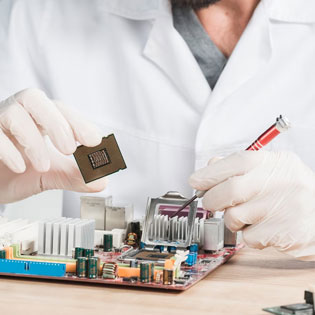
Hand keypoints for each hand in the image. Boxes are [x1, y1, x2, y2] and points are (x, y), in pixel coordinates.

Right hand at [0, 88, 106, 202]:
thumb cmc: (19, 174)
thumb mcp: (50, 175)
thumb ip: (73, 176)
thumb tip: (101, 181)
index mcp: (40, 119)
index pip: (61, 110)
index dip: (78, 122)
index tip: (95, 140)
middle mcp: (19, 114)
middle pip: (36, 99)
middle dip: (57, 123)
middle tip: (69, 150)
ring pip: (15, 113)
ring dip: (34, 141)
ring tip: (43, 165)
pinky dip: (9, 150)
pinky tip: (20, 167)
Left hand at [190, 151, 314, 259]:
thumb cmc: (293, 192)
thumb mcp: (273, 170)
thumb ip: (241, 167)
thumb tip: (210, 166)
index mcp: (276, 163)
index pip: (236, 162)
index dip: (210, 173)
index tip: (195, 181)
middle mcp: (281, 182)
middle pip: (229, 191)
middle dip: (212, 200)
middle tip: (212, 203)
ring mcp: (284, 208)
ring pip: (235, 217)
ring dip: (232, 220)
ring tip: (248, 216)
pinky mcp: (285, 234)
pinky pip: (249, 237)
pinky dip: (249, 234)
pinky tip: (264, 228)